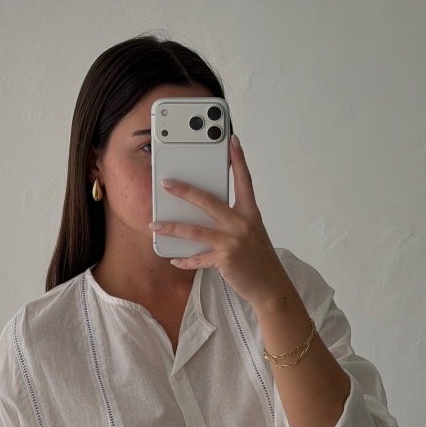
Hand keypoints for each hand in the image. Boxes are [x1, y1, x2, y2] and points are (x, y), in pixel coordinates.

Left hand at [149, 137, 292, 309]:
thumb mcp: (251, 232)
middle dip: (184, 191)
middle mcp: (242, 223)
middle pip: (208, 201)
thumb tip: (204, 214)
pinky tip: (174, 259)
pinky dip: (184, 260)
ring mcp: (233, 241)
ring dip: (171, 227)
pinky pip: (198, 258)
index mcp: (250, 213)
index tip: (232, 140)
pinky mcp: (225, 259)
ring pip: (195, 230)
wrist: (270, 285)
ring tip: (155, 224)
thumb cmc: (258, 258)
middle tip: (167, 183)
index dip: (239, 159)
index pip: (244, 180)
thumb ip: (233, 220)